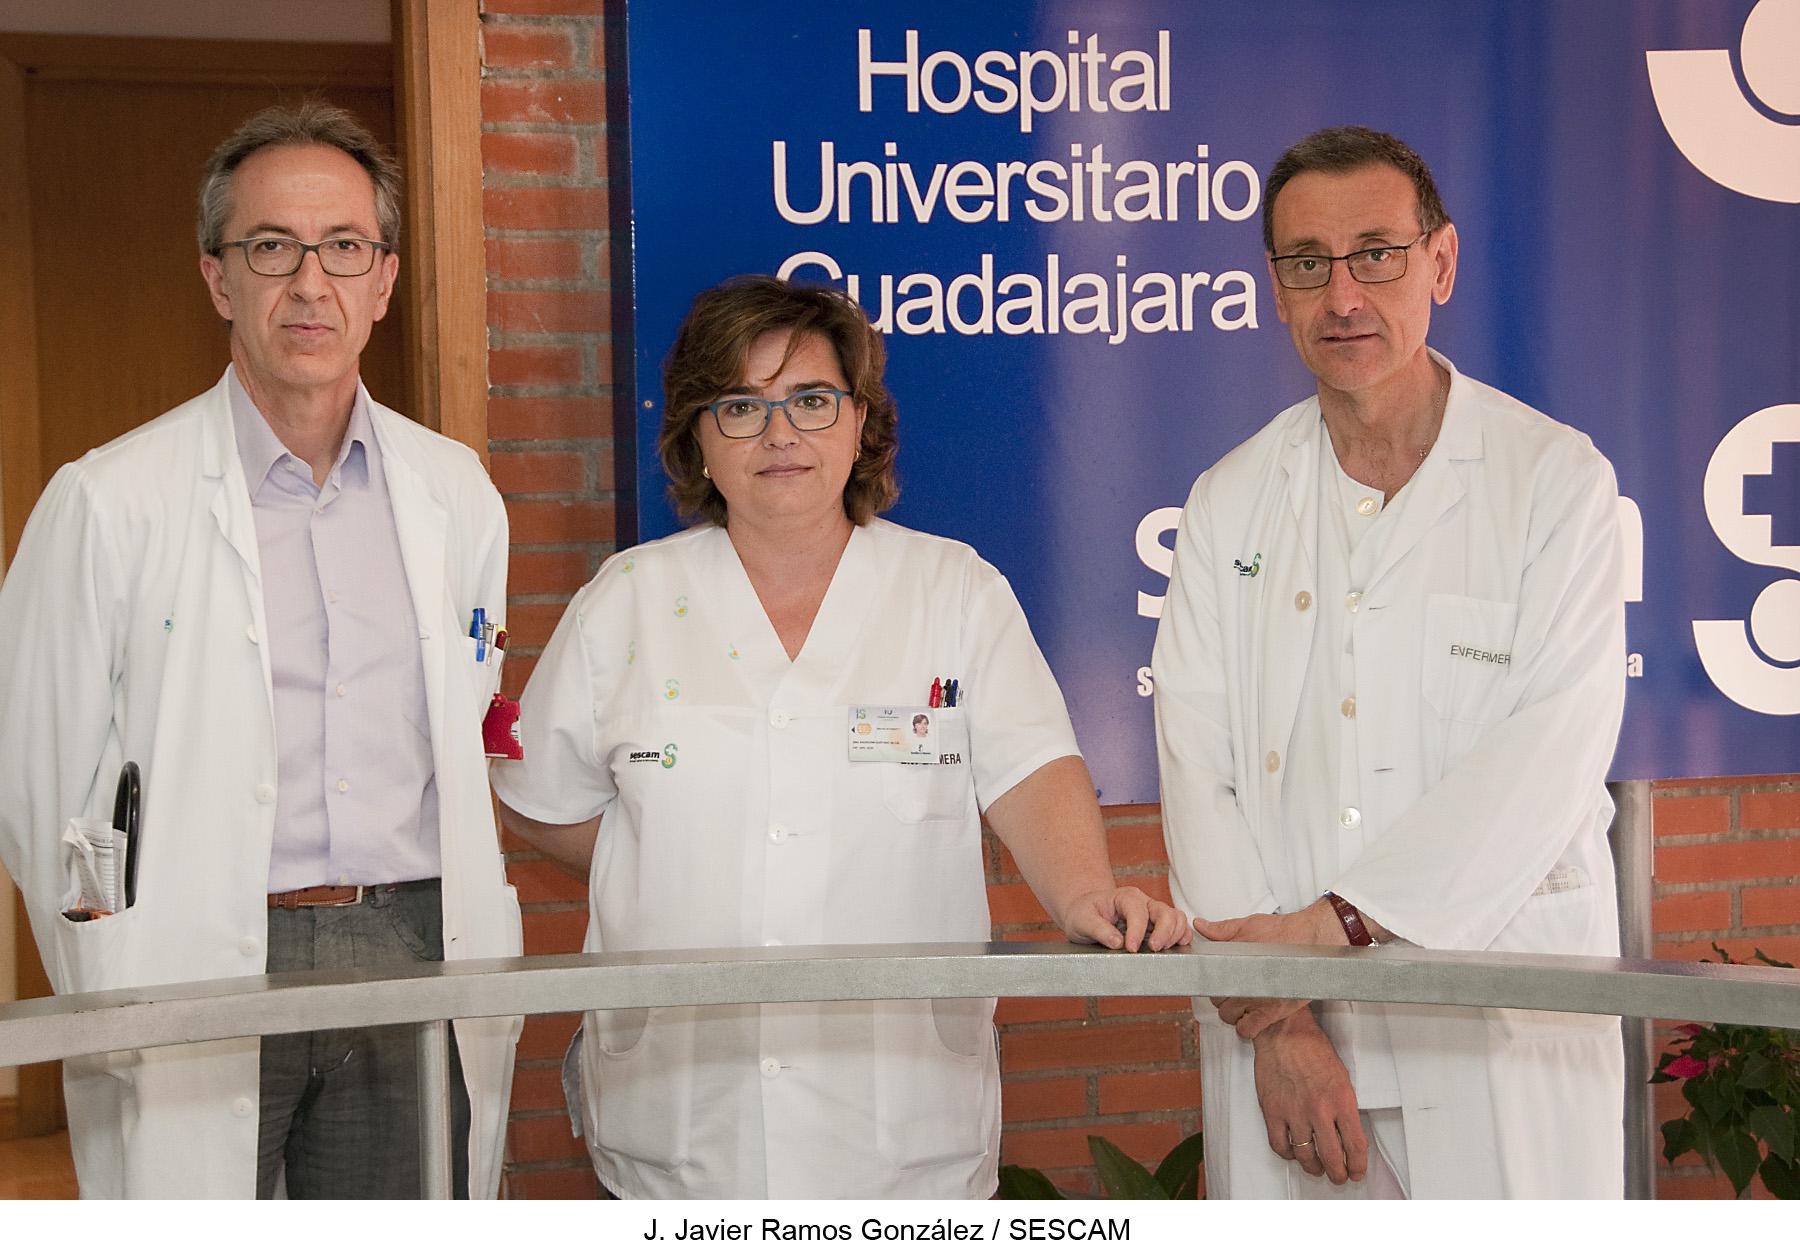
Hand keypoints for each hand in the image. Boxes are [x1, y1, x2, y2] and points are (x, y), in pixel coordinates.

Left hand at [1061, 886, 1193, 952]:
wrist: (1085, 913)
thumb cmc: (1084, 914)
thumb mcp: (1082, 920)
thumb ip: (1098, 929)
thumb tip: (1117, 942)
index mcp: (1125, 897)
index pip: (1138, 912)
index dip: (1137, 931)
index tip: (1130, 948)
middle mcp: (1143, 902)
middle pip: (1164, 912)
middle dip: (1164, 931)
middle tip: (1154, 949)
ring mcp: (1153, 913)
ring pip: (1176, 917)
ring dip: (1175, 934)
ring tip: (1164, 950)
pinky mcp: (1158, 925)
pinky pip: (1178, 927)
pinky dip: (1182, 936)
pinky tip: (1178, 946)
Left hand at [1196, 900, 1341, 1038]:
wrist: (1313, 940)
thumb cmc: (1284, 932)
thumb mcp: (1247, 925)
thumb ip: (1221, 929)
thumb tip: (1200, 925)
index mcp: (1231, 963)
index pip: (1208, 981)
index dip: (1212, 982)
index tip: (1220, 981)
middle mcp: (1241, 982)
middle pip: (1216, 1000)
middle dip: (1223, 997)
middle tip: (1234, 991)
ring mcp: (1255, 999)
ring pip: (1228, 1016)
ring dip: (1233, 1013)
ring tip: (1244, 1003)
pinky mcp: (1271, 1012)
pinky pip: (1246, 1030)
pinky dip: (1246, 1028)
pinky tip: (1252, 1017)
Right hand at [1251, 1008, 1367, 1184]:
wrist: (1284, 1033)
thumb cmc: (1312, 1050)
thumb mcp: (1342, 1077)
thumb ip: (1344, 1108)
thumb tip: (1346, 1134)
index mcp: (1341, 1100)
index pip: (1355, 1146)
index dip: (1358, 1166)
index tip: (1356, 1172)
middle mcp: (1318, 1110)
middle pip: (1332, 1157)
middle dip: (1338, 1173)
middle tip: (1339, 1176)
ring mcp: (1293, 1112)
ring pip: (1306, 1157)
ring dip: (1314, 1168)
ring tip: (1317, 1168)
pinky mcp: (1272, 1111)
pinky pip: (1280, 1145)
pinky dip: (1288, 1155)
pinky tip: (1294, 1152)